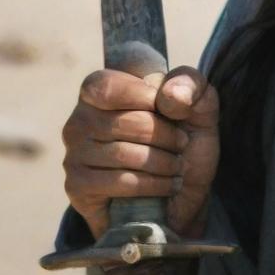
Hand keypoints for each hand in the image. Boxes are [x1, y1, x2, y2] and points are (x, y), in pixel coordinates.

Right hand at [61, 66, 219, 240]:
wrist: (182, 191)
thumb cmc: (184, 138)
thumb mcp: (199, 103)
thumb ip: (190, 83)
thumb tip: (169, 94)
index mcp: (101, 90)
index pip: (108, 85)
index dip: (144, 96)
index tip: (173, 110)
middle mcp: (79, 120)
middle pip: (122, 122)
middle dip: (163, 135)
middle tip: (182, 144)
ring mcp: (74, 154)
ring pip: (121, 153)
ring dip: (161, 162)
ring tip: (177, 166)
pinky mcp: (77, 187)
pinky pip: (117, 182)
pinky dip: (151, 184)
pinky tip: (167, 185)